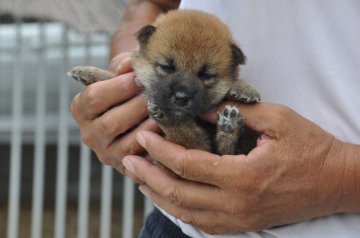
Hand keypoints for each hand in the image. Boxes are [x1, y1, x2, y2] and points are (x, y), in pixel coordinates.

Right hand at [71, 53, 159, 178]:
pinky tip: (171, 133)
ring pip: (128, 144)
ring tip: (166, 112)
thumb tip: (130, 66)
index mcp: (81, 109)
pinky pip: (143, 160)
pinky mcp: (126, 167)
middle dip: (137, 107)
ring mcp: (107, 153)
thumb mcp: (122, 73)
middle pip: (110, 123)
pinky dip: (158, 147)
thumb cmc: (127, 88)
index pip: (94, 98)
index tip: (140, 78)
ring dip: (150, 128)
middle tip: (157, 95)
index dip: (119, 87)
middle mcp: (89, 134)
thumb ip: (124, 66)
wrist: (136, 110)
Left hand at [122, 102, 348, 233]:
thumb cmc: (310, 148)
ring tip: (139, 178)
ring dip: (158, 195)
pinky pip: (202, 223)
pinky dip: (179, 209)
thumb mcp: (277, 119)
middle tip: (128, 160)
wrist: (336, 181)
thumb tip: (198, 109)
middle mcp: (237, 204)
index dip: (161, 151)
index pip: (188, 165)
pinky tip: (167, 197)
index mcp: (244, 177)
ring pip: (186, 213)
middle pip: (179, 194)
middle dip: (148, 176)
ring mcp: (239, 219)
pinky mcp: (243, 224)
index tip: (144, 137)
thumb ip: (235, 112)